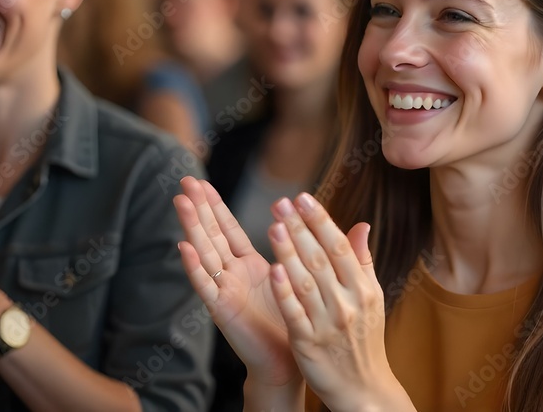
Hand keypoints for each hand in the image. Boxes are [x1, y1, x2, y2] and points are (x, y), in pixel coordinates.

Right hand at [174, 177, 298, 386]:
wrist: (287, 362)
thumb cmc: (293, 321)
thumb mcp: (304, 278)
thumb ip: (317, 250)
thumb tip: (359, 224)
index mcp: (250, 266)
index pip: (229, 229)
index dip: (216, 206)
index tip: (202, 181)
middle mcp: (233, 275)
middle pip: (212, 235)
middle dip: (199, 207)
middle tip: (185, 179)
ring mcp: (225, 291)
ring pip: (205, 253)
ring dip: (193, 227)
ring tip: (182, 202)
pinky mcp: (223, 310)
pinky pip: (206, 286)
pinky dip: (194, 267)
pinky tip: (184, 247)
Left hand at [268, 193, 411, 410]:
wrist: (363, 387)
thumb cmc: (364, 339)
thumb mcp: (372, 298)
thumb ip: (362, 261)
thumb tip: (361, 225)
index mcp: (362, 288)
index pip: (339, 246)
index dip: (320, 220)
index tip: (303, 198)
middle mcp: (347, 302)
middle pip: (321, 259)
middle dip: (299, 228)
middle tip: (281, 203)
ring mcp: (327, 322)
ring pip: (306, 282)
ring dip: (289, 252)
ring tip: (273, 226)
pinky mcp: (308, 342)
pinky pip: (295, 313)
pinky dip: (285, 292)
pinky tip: (274, 270)